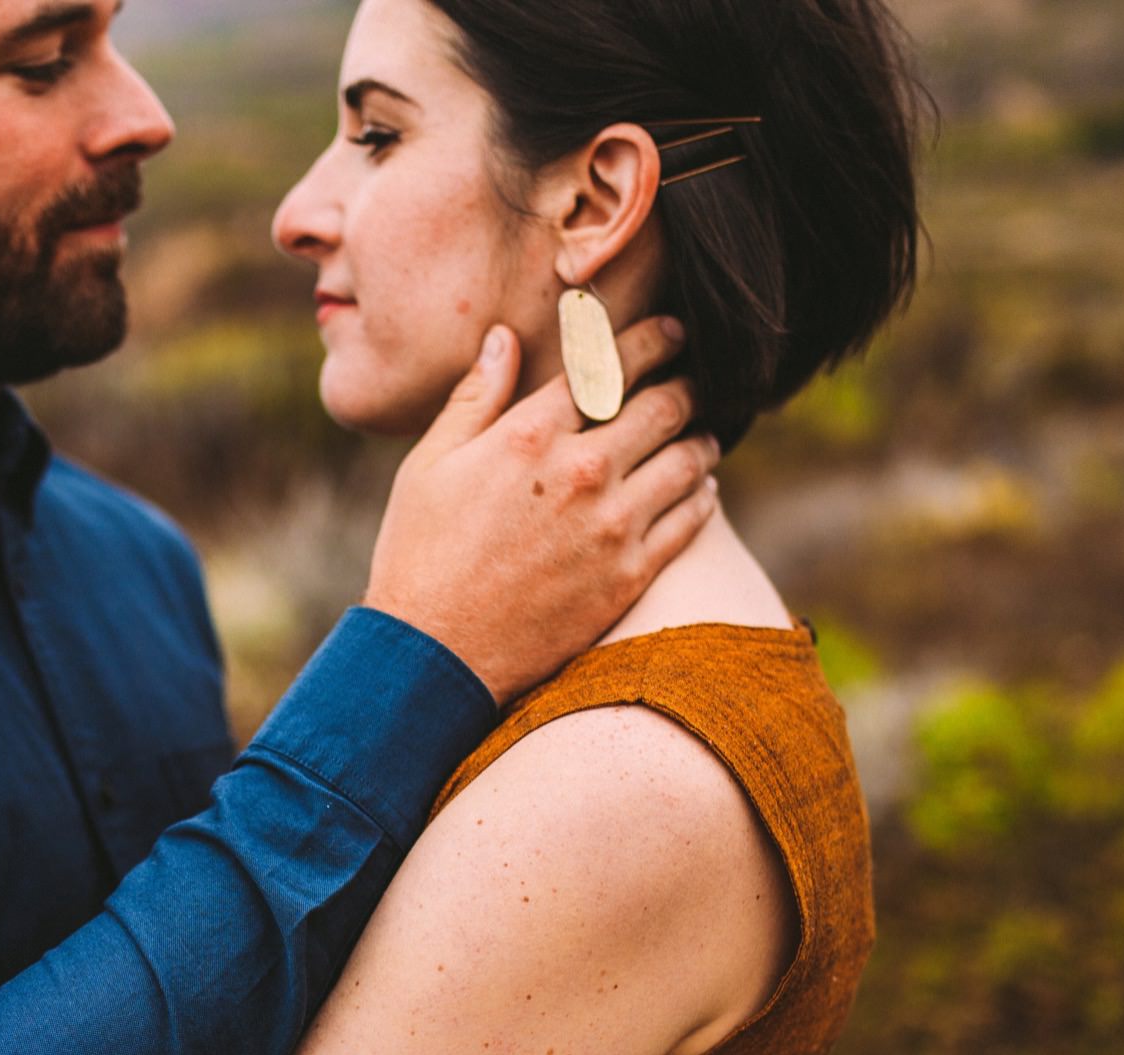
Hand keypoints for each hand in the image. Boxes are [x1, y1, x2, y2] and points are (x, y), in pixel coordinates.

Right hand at [364, 319, 722, 704]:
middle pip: (663, 404)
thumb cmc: (420, 555)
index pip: (609, 364)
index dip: (650, 339)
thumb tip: (505, 336)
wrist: (436, 655)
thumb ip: (474, 397)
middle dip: (685, 384)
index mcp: (529, 435)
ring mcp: (611, 526)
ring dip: (701, 438)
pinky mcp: (629, 575)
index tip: (670, 331)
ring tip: (702, 435)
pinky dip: (703, 496)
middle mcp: (579, 472)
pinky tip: (700, 490)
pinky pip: (690, 520)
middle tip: (693, 380)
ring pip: (688, 460)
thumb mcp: (428, 465)